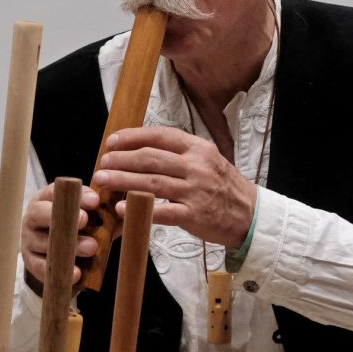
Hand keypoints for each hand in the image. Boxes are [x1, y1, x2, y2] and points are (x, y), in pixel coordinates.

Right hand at [20, 182, 105, 290]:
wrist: (55, 253)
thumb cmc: (78, 227)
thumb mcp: (90, 215)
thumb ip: (105, 211)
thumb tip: (126, 210)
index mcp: (48, 197)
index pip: (58, 190)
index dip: (76, 195)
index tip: (95, 200)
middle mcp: (33, 215)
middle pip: (41, 213)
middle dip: (65, 216)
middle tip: (86, 220)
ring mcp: (28, 238)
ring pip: (43, 241)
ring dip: (68, 245)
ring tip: (91, 247)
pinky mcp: (29, 261)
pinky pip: (41, 267)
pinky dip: (60, 271)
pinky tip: (76, 273)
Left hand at [93, 126, 255, 247]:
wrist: (249, 214)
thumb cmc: (222, 186)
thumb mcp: (206, 159)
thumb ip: (179, 153)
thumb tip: (142, 148)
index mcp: (197, 148)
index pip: (160, 136)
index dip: (133, 137)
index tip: (113, 141)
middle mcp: (196, 166)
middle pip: (151, 159)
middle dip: (122, 159)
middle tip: (103, 162)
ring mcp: (195, 191)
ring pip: (152, 183)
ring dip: (123, 181)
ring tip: (103, 180)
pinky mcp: (195, 215)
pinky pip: (163, 212)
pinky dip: (140, 210)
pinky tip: (122, 209)